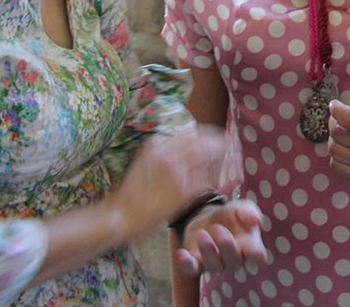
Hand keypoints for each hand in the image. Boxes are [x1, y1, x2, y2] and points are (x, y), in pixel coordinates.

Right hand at [110, 128, 224, 239]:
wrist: (121, 217)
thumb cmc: (130, 194)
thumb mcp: (142, 163)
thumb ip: (159, 152)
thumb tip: (173, 145)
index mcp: (159, 148)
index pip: (192, 134)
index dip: (209, 135)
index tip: (216, 138)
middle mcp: (169, 157)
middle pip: (205, 143)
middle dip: (220, 144)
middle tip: (228, 148)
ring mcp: (178, 174)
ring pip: (209, 160)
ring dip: (219, 161)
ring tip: (225, 164)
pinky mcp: (183, 193)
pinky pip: (206, 181)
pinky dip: (213, 180)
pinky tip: (214, 183)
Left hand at [174, 199, 268, 275]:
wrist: (207, 219)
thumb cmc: (229, 217)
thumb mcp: (239, 208)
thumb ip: (248, 211)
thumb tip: (256, 219)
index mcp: (249, 246)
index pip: (257, 256)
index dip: (253, 252)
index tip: (249, 244)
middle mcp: (234, 260)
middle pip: (234, 260)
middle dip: (225, 244)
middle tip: (217, 228)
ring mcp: (215, 264)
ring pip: (214, 265)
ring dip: (207, 249)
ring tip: (202, 234)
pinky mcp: (197, 264)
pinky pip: (191, 270)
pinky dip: (187, 264)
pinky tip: (182, 254)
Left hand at [327, 97, 349, 183]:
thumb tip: (336, 112)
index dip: (337, 110)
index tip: (334, 106)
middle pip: (338, 133)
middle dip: (335, 125)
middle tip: (343, 125)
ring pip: (334, 150)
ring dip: (334, 141)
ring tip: (345, 138)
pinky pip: (335, 165)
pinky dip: (336, 157)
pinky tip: (347, 152)